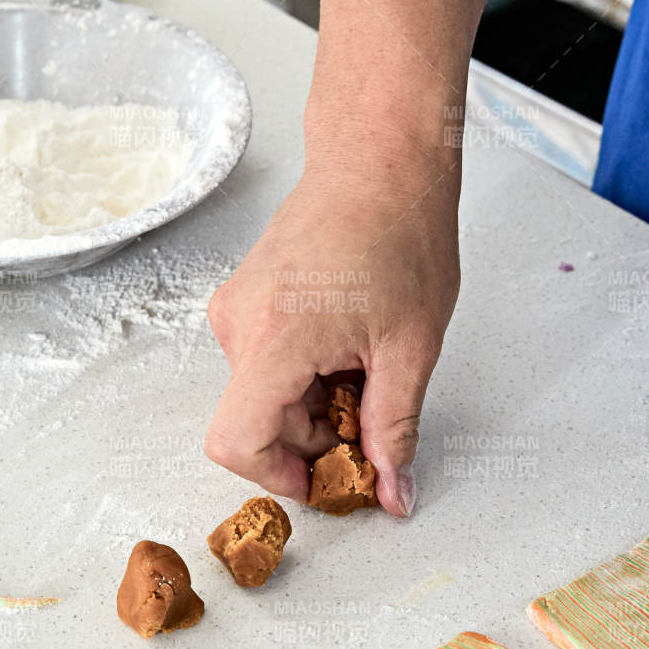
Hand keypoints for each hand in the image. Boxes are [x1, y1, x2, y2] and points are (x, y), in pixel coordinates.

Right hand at [204, 136, 459, 516]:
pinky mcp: (246, 299)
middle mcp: (240, 325)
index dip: (280, 476)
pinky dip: (306, 374)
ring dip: (314, 403)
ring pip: (263, 394)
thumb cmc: (398, 231)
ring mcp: (237, 309)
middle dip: (313, 439)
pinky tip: (349, 348)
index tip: (326, 478)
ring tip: (367, 367)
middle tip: (373, 422)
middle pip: (256, 423)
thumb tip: (392, 490)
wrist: (380, 159)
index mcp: (275, 339)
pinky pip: (265, 363)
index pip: (237, 443)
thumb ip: (394, 428)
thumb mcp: (411, 348)